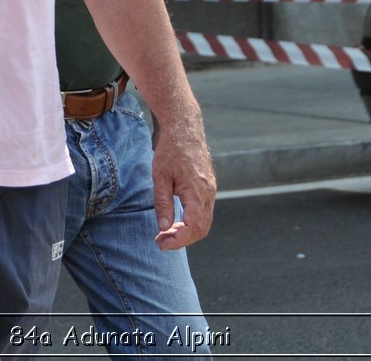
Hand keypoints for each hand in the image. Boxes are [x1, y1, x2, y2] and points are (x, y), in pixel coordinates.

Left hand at [149, 113, 214, 249]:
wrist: (184, 127)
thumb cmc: (170, 150)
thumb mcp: (160, 177)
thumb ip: (163, 204)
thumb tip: (164, 228)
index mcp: (197, 192)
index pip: (192, 228)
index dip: (178, 241)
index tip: (161, 243)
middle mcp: (208, 193)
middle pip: (201, 229)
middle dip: (182, 239)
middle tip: (161, 240)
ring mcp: (211, 190)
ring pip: (204, 221)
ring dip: (187, 231)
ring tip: (166, 232)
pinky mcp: (208, 186)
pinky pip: (204, 211)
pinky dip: (192, 221)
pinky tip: (176, 220)